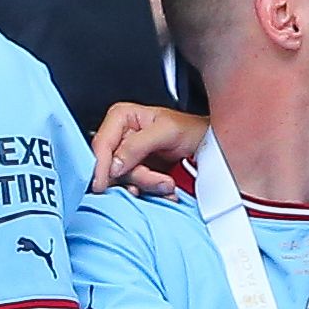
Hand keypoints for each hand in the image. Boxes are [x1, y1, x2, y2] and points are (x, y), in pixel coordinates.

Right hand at [90, 101, 205, 194]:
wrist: (208, 143)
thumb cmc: (191, 129)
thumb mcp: (166, 132)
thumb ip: (137, 145)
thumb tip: (114, 165)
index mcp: (120, 117)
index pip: (101, 145)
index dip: (100, 166)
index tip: (101, 185)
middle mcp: (119, 135)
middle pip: (111, 165)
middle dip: (138, 177)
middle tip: (161, 181)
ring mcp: (126, 154)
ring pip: (123, 179)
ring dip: (147, 185)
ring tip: (168, 184)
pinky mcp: (135, 170)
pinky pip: (134, 186)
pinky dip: (149, 191)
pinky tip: (163, 189)